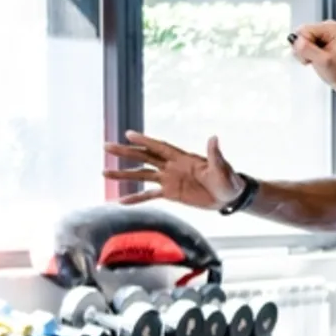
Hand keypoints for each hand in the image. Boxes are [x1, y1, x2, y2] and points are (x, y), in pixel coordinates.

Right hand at [105, 132, 244, 209]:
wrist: (230, 197)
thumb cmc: (228, 180)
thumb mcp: (222, 168)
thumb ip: (215, 155)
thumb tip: (214, 138)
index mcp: (183, 158)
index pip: (160, 147)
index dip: (145, 141)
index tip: (128, 134)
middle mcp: (172, 167)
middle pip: (145, 157)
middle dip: (126, 152)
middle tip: (107, 146)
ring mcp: (170, 180)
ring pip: (143, 176)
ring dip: (125, 174)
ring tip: (105, 173)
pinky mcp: (171, 194)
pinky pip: (150, 196)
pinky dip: (136, 198)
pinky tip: (121, 201)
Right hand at [287, 21, 335, 91]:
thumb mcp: (324, 61)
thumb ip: (309, 50)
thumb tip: (297, 41)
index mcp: (330, 28)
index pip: (304, 30)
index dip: (304, 45)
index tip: (315, 55)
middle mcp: (325, 26)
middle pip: (300, 33)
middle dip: (303, 49)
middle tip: (314, 58)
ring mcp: (319, 32)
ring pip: (298, 39)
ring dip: (302, 52)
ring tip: (314, 59)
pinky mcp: (314, 38)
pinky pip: (299, 43)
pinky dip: (302, 53)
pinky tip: (312, 57)